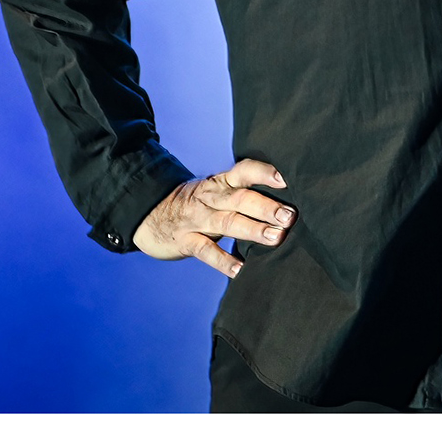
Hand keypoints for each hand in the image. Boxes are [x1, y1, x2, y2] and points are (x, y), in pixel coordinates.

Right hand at [133, 159, 293, 277]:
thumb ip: (245, 194)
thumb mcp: (217, 191)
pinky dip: (223, 260)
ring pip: (227, 222)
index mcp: (221, 182)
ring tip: (276, 237)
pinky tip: (240, 270)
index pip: (244, 171)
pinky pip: (206, 251)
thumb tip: (288, 204)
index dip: (264, 173)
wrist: (151, 214)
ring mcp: (197, 219)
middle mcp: (211, 197)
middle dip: (266, 206)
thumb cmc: (198, 204)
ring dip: (253, 230)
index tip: (286, 178)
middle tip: (290, 216)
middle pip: (240, 198)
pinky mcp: (185, 241)